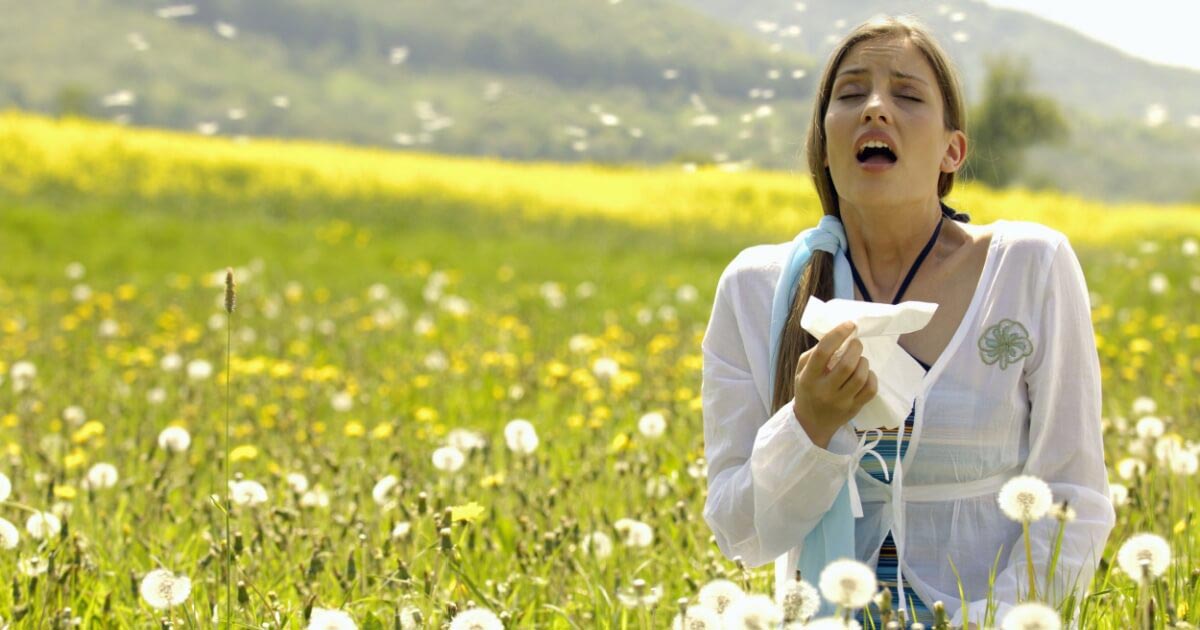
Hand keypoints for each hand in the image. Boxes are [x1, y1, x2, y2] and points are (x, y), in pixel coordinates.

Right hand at [792, 320, 877, 447]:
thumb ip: (813, 355)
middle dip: (856, 348)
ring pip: (860, 376)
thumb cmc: (807, 391)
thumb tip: (836, 337)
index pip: (823, 352)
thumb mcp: (801, 372)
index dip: (838, 335)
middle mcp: (824, 391)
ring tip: (859, 359)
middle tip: (856, 343)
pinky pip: (870, 390)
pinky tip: (866, 374)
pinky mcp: (854, 409)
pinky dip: (872, 377)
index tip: (849, 325)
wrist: (811, 424)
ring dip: (863, 362)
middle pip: (846, 364)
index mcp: (808, 378)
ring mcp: (840, 402)